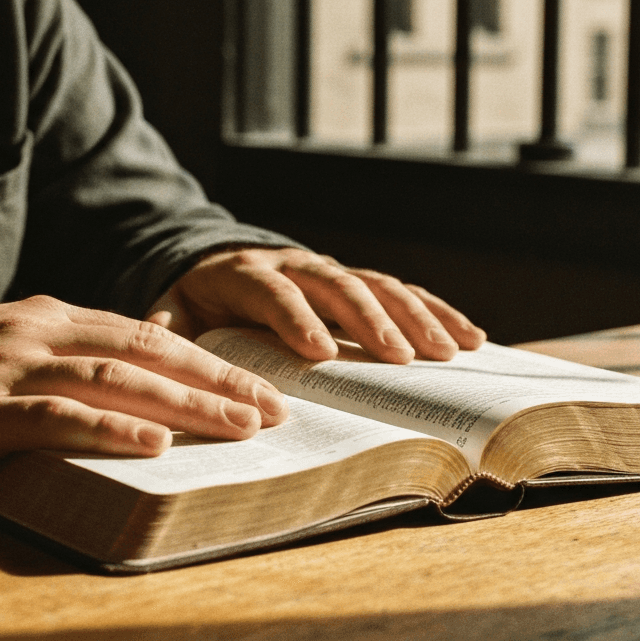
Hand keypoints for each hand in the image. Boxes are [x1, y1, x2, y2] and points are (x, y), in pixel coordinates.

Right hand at [0, 296, 286, 477]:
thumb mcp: (5, 347)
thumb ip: (67, 354)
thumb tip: (140, 371)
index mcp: (49, 317)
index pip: (149, 336)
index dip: (209, 363)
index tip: (261, 389)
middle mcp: (38, 331)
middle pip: (148, 352)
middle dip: (217, 381)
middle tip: (274, 410)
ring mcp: (8, 367)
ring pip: (115, 379)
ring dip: (182, 405)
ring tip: (238, 427)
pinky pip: (54, 417)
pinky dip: (108, 430)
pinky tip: (150, 446)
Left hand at [147, 248, 486, 363]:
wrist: (212, 263)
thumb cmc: (194, 304)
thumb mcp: (170, 317)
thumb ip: (168, 340)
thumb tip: (170, 376)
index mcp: (244, 273)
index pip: (273, 291)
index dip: (297, 317)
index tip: (320, 352)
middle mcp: (294, 264)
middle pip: (338, 285)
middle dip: (371, 321)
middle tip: (400, 358)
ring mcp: (331, 271)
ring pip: (379, 286)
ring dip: (416, 317)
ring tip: (447, 353)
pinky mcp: (358, 283)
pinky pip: (403, 292)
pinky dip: (438, 312)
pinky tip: (471, 338)